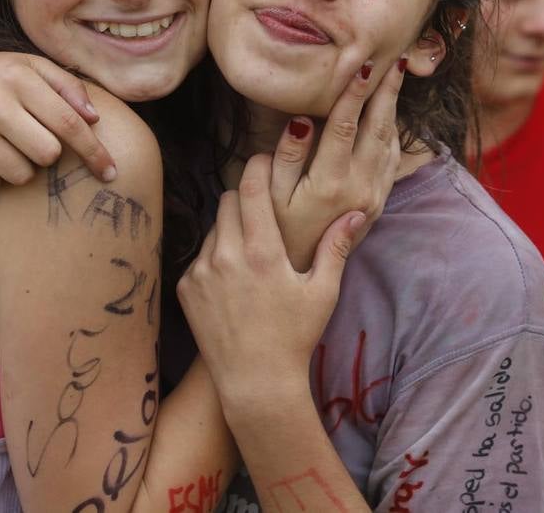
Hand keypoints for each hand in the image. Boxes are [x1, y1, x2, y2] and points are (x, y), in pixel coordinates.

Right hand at [0, 34, 115, 188]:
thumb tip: (94, 119)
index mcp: (18, 79)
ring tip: (7, 143)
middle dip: (48, 152)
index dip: (93, 151)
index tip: (110, 171)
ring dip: (22, 165)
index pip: (68, 123)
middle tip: (33, 137)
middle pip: (47, 154)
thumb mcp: (30, 65)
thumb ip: (67, 86)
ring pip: (20, 174)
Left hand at [178, 154, 369, 413]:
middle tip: (264, 211)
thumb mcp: (323, 292)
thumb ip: (337, 247)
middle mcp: (226, 255)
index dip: (256, 166)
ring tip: (252, 253)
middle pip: (227, 200)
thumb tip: (357, 212)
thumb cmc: (295, 337)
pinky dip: (216, 257)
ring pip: (213, 227)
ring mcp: (201, 271)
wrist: (255, 382)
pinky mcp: (186, 287)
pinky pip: (201, 256)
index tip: (264, 160)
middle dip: (245, 198)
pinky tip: (234, 281)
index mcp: (262, 251)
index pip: (250, 187)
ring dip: (230, 229)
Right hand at [268, 57, 404, 269]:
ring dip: (394, 109)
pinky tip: (391, 117)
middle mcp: (360, 187)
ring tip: (397, 80)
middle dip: (387, 92)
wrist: (303, 273)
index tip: (363, 65)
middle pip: (379, 128)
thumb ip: (286, 158)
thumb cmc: (278, 233)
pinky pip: (392, 162)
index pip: (346, 126)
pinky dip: (394, 134)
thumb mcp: (271, 198)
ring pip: (390, 143)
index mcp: (331, 182)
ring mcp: (373, 196)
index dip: (354, 93)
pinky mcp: (379, 204)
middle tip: (397, 61)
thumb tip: (301, 121)